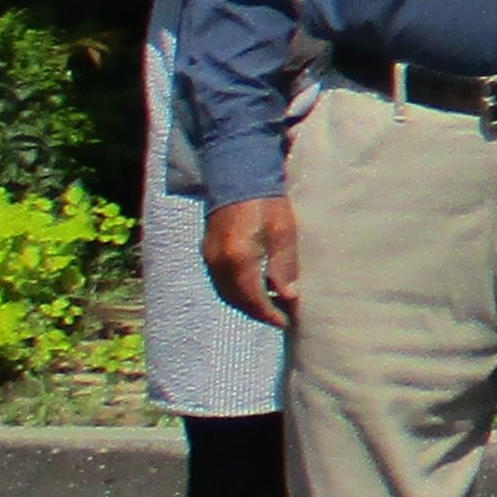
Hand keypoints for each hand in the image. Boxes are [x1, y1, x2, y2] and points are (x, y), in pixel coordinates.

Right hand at [204, 195, 299, 327]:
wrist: (237, 175)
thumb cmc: (267, 202)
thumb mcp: (284, 232)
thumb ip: (284, 266)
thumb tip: (289, 296)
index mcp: (238, 260)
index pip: (253, 299)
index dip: (270, 314)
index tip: (287, 321)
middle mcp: (218, 263)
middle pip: (237, 300)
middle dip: (258, 312)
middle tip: (281, 315)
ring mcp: (209, 257)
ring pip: (226, 292)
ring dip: (247, 302)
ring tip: (272, 303)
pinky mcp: (207, 250)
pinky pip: (220, 281)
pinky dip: (237, 290)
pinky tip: (255, 286)